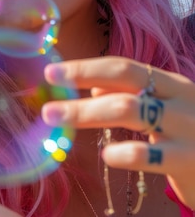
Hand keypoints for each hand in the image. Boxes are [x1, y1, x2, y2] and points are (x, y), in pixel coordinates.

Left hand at [42, 56, 194, 207]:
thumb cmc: (189, 134)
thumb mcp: (164, 107)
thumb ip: (130, 94)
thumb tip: (92, 85)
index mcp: (169, 82)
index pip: (122, 67)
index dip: (85, 67)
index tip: (51, 72)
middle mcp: (180, 98)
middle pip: (124, 82)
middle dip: (81, 84)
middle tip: (47, 102)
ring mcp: (188, 127)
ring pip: (132, 111)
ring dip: (88, 114)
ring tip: (57, 121)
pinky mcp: (193, 160)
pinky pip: (156, 155)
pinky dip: (128, 153)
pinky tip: (107, 155)